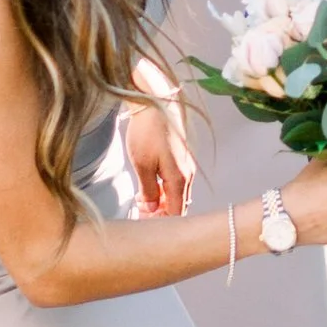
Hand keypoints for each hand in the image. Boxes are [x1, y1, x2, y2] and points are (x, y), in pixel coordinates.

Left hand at [125, 100, 195, 217]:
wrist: (157, 103)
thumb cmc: (148, 132)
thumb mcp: (142, 165)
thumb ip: (148, 191)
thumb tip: (152, 208)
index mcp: (179, 179)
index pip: (176, 213)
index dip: (160, 222)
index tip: (142, 222)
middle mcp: (188, 175)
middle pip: (179, 206)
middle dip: (160, 214)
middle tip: (139, 213)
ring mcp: (187, 166)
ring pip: (178, 195)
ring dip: (162, 202)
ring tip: (141, 202)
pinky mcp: (182, 159)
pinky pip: (176, 183)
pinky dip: (164, 191)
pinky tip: (149, 188)